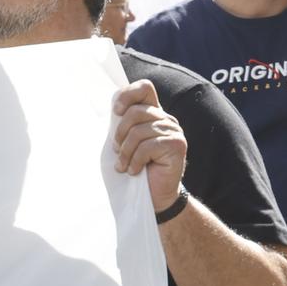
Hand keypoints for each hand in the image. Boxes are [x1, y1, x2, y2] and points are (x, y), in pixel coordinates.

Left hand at [113, 79, 187, 214]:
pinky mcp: (176, 145)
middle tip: (118, 151)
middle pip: (136, 111)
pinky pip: (147, 147)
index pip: (144, 88)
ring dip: (126, 153)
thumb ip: (122, 124)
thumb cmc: (135, 169)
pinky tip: (135, 171)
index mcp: (154, 114)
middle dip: (120, 133)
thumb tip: (110, 107)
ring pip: (139, 131)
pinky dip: (135, 161)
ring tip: (126, 166)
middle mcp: (166, 119)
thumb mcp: (124, 142)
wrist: (153, 197)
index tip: (115, 111)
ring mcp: (174, 131)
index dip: (128, 95)